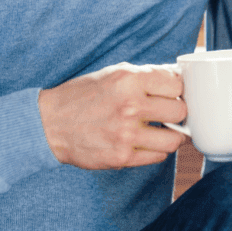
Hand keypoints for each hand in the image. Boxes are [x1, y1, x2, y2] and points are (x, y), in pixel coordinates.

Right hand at [38, 62, 186, 168]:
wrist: (50, 123)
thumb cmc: (83, 95)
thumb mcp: (114, 73)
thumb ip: (146, 75)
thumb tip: (178, 78)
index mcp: (129, 79)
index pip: (177, 84)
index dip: (178, 89)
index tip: (173, 93)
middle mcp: (130, 105)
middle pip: (180, 111)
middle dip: (177, 112)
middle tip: (169, 113)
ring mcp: (127, 134)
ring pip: (174, 139)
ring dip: (173, 135)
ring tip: (165, 130)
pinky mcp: (122, 157)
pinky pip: (158, 156)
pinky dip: (157, 149)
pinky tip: (147, 141)